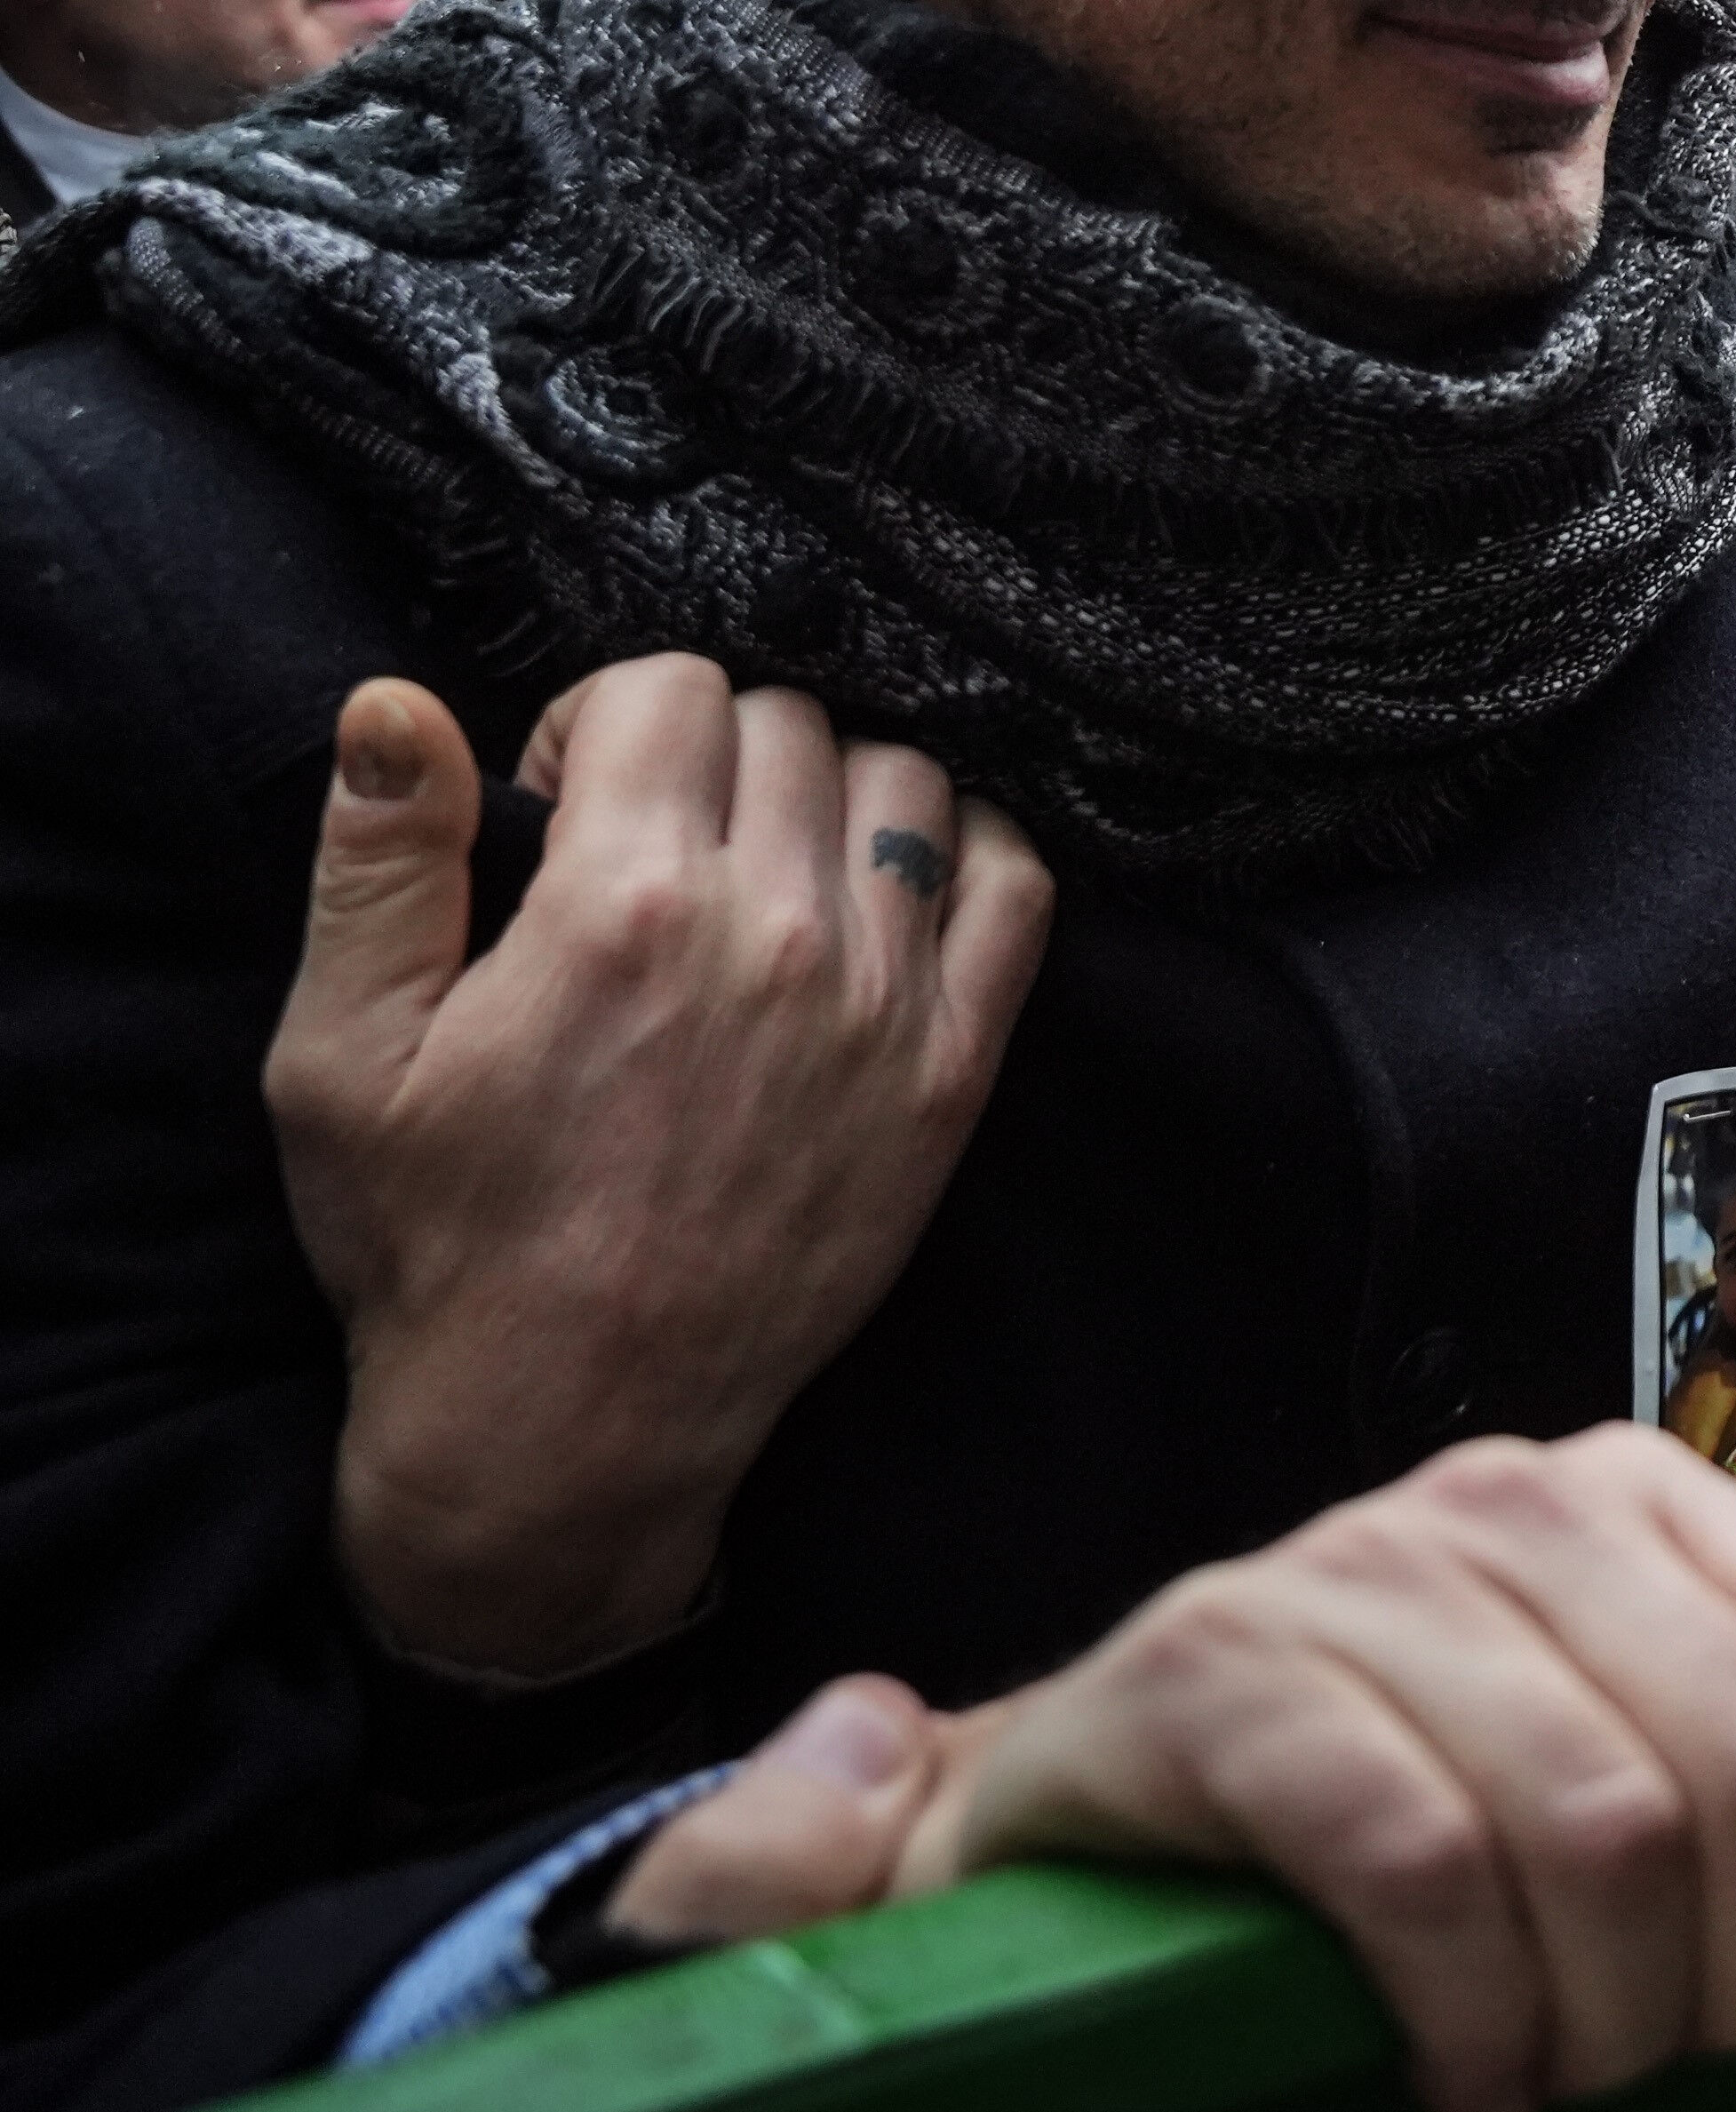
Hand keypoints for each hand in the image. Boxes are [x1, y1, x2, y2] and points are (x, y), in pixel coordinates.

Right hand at [268, 663, 1053, 1676]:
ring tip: (763, 861)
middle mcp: (778, 935)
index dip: (600, 723)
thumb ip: (380, 860)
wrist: (568, 1423)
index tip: (565, 801)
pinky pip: (1015, 890)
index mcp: (625, 907)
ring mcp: (884, 1003)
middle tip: (654, 839)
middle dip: (709, 754)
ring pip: (907, 780)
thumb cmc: (438, 1245)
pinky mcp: (953, 1074)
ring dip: (834, 792)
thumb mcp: (344, 1055)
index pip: (667, 689)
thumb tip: (393, 701)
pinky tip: (894, 880)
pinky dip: (969, 850)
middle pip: (788, 723)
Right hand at [604, 1422, 1735, 2111]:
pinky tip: (1472, 2079)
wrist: (1107, 1792)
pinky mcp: (1217, 1683)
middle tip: (1693, 2054)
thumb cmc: (1422, 1746)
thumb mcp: (1653, 1662)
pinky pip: (1418, 1868)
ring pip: (1600, 1830)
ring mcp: (1357, 1575)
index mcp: (1650, 1491)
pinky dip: (1473, 2014)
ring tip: (1577, 2074)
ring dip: (1613, 2011)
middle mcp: (1519, 1502)